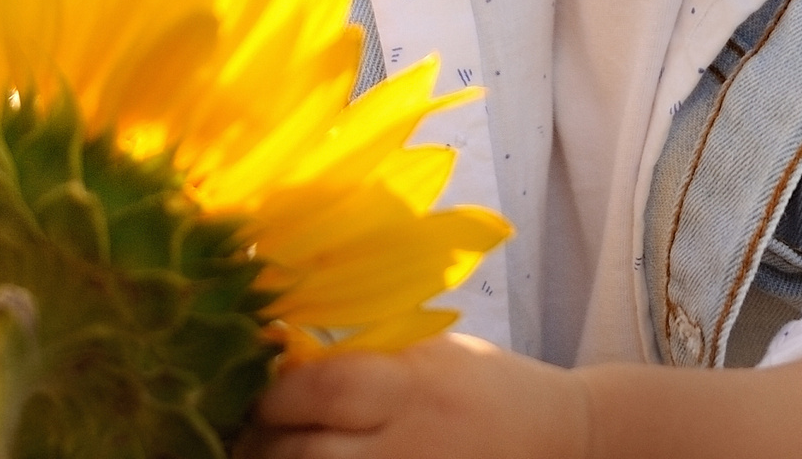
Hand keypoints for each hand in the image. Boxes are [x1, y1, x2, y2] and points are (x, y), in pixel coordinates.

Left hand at [240, 333, 591, 458]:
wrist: (556, 438)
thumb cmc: (483, 385)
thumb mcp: (428, 353)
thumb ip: (362, 355)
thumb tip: (276, 352)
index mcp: (411, 386)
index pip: (323, 389)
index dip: (275, 393)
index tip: (256, 390)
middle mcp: (409, 444)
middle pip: (306, 454)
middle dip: (264, 445)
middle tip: (245, 434)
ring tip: (271, 454)